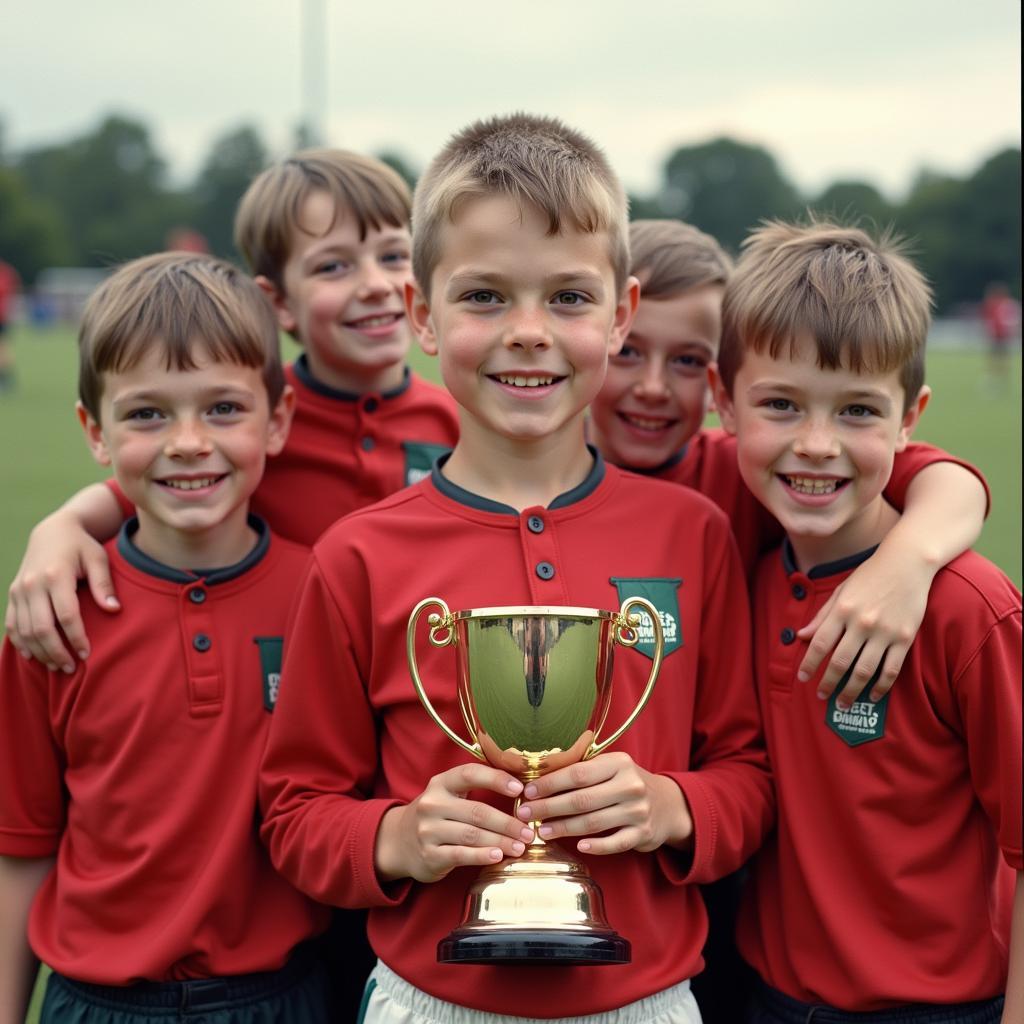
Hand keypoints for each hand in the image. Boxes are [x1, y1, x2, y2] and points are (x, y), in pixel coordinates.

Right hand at [5, 515, 118, 672]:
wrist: (53, 531)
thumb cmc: (82, 546)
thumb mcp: (98, 559)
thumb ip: (104, 584)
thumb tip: (114, 609)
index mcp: (56, 575)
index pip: (66, 615)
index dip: (76, 638)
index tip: (87, 654)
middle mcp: (32, 584)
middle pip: (41, 628)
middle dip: (56, 652)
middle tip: (71, 668)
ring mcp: (19, 590)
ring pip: (25, 630)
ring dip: (40, 652)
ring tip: (58, 666)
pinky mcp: (13, 594)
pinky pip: (12, 624)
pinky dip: (21, 643)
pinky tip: (34, 657)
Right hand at [375, 763, 534, 883]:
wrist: (398, 841)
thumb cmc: (437, 815)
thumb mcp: (448, 795)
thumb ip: (475, 789)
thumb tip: (521, 788)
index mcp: (441, 783)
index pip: (470, 774)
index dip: (496, 779)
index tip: (520, 789)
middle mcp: (432, 804)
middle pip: (477, 811)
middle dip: (508, 822)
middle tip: (529, 830)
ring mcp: (428, 830)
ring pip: (472, 834)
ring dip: (501, 841)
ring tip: (521, 846)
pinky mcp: (429, 855)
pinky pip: (460, 854)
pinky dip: (482, 855)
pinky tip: (499, 856)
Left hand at [514, 752, 691, 855]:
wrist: (668, 804)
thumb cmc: (626, 783)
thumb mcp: (610, 767)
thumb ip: (582, 770)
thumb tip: (539, 776)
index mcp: (618, 763)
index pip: (578, 773)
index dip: (550, 783)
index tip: (528, 791)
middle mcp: (630, 785)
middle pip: (582, 799)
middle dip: (549, 807)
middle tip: (526, 813)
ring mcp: (638, 811)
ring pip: (594, 822)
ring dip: (564, 827)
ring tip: (542, 830)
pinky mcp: (643, 834)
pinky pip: (615, 843)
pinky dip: (596, 846)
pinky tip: (578, 846)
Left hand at [796, 554, 930, 708]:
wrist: (907, 563)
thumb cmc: (869, 575)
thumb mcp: (840, 591)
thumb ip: (822, 616)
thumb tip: (802, 636)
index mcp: (842, 609)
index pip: (819, 644)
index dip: (809, 664)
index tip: (802, 678)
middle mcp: (861, 622)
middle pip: (840, 662)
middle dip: (828, 683)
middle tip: (821, 696)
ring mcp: (884, 632)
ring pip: (864, 671)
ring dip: (851, 690)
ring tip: (843, 703)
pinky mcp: (905, 638)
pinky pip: (891, 669)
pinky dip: (881, 687)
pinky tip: (871, 696)